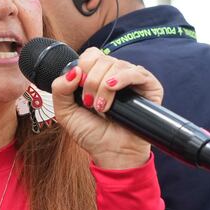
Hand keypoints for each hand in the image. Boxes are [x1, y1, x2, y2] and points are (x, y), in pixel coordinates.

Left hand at [51, 47, 162, 169]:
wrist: (112, 154)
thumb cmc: (91, 134)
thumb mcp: (65, 112)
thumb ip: (59, 89)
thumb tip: (74, 71)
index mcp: (98, 76)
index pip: (91, 55)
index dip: (83, 67)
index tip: (79, 89)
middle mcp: (116, 74)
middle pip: (102, 59)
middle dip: (91, 81)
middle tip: (89, 104)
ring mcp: (134, 80)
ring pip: (117, 65)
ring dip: (103, 86)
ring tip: (101, 108)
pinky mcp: (150, 87)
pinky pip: (137, 72)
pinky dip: (122, 78)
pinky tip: (112, 87)